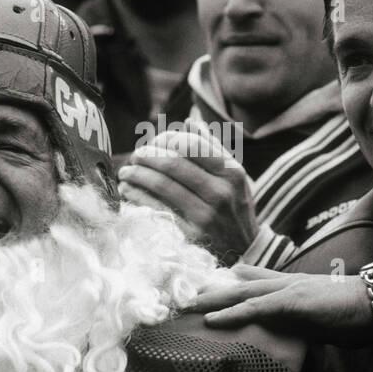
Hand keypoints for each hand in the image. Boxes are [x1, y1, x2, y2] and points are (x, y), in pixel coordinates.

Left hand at [118, 124, 257, 263]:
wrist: (245, 250)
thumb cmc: (235, 206)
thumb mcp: (234, 176)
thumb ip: (213, 148)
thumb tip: (190, 121)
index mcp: (232, 172)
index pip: (191, 145)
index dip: (166, 140)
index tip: (153, 142)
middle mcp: (221, 193)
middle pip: (173, 165)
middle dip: (146, 156)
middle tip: (135, 156)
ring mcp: (206, 216)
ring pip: (161, 186)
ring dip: (136, 176)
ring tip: (126, 172)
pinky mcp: (191, 235)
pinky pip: (155, 209)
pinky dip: (137, 197)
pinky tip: (128, 191)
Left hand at [186, 264, 372, 347]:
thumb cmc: (358, 314)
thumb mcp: (325, 317)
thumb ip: (308, 322)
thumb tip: (301, 334)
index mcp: (294, 286)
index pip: (258, 279)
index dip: (233, 282)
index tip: (211, 284)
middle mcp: (286, 283)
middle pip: (241, 284)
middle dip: (213, 290)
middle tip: (186, 295)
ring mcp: (287, 290)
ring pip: (240, 293)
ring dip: (211, 300)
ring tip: (187, 306)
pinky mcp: (291, 302)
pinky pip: (254, 308)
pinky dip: (231, 313)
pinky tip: (212, 319)